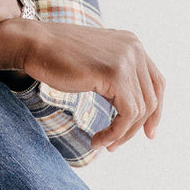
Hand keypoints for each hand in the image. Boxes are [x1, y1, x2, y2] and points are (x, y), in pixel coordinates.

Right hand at [0, 20, 164, 151]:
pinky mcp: (115, 74)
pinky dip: (116, 133)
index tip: (147, 133)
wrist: (32, 44)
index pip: (157, 83)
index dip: (155, 111)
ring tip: (103, 145)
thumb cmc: (55, 57)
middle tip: (116, 145)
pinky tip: (98, 140)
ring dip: (123, 134)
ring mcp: (127, 59)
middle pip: (152, 98)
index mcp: (132, 44)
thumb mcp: (94, 62)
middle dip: (138, 127)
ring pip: (141, 109)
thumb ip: (114, 74)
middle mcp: (135, 48)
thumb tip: (130, 103)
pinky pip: (127, 114)